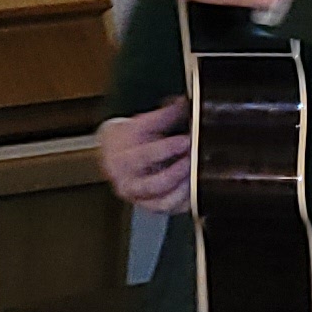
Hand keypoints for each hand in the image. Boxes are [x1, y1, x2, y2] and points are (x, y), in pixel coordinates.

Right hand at [98, 98, 192, 215]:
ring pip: (162, 202)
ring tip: (197, 175)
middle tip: (194, 160)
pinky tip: (196, 187)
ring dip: (183, 190)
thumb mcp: (143, 123)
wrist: (114, 154)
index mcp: (121, 160)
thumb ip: (165, 114)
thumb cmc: (129, 139)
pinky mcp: (151, 207)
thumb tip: (187, 102)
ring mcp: (139, 198)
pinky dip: (185, 201)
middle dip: (176, 173)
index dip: (166, 149)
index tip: (186, 140)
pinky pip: (171, 209)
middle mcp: (127, 183)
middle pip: (152, 185)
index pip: (143, 157)